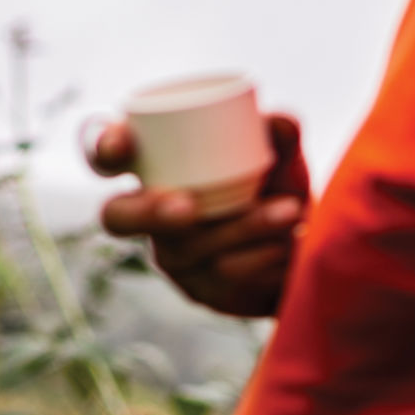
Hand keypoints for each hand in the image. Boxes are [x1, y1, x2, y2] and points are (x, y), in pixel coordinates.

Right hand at [95, 113, 309, 316]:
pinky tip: (289, 246)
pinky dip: (263, 257)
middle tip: (188, 205)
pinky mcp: (200, 292)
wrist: (311, 249)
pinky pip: (223, 278)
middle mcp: (147, 214)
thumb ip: (280, 135)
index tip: (123, 145)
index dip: (103, 149)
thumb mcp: (281, 158)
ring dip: (242, 228)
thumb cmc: (276, 187)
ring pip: (188, 247)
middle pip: (117, 217)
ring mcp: (170, 256)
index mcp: (153, 167)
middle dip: (148, 211)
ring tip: (289, 209)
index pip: (104, 158)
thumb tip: (278, 122)